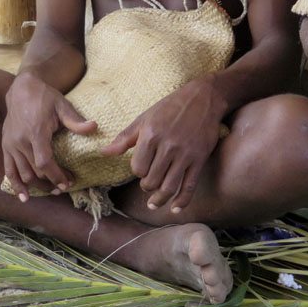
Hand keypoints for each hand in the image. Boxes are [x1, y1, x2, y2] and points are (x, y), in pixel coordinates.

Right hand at [2, 72, 96, 201]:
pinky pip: (8, 170)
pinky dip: (15, 185)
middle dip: (50, 182)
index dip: (56, 175)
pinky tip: (24, 197)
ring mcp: (11, 145)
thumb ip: (76, 120)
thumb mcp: (62, 106)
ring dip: (37, 186)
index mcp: (36, 132)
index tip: (68, 182)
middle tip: (65, 187)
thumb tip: (94, 127)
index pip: (44, 162)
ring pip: (23, 174)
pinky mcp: (5, 146)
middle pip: (35, 171)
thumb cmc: (45, 97)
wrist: (21, 90)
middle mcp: (20, 141)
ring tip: (52, 191)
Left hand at [101, 77, 225, 213]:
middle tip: (149, 183)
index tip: (142, 168)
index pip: (138, 168)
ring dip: (160, 198)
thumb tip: (103, 152)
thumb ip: (125, 138)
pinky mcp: (200, 158)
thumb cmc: (171, 106)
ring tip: (155, 201)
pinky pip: (190, 186)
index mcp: (151, 135)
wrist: (204, 97)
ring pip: (169, 187)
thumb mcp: (145, 117)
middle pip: (151, 181)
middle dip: (147, 186)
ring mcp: (185, 153)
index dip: (138, 171)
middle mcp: (168, 146)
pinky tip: (175, 209)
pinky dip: (182, 201)